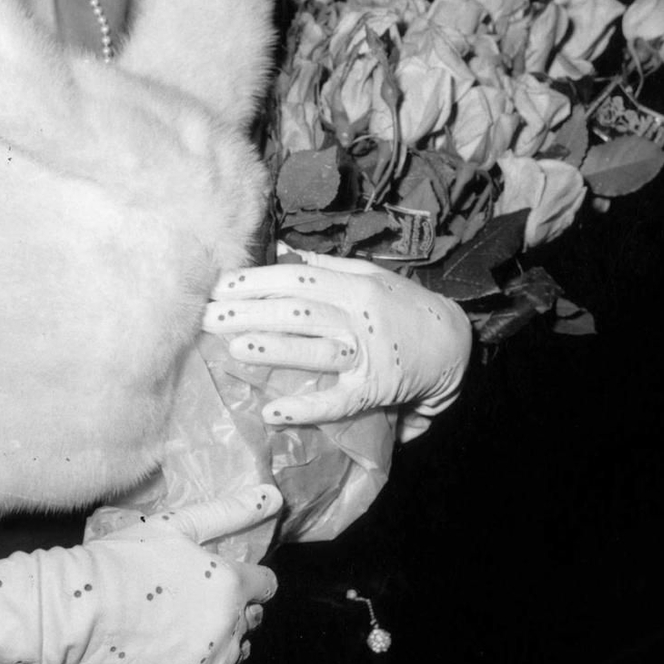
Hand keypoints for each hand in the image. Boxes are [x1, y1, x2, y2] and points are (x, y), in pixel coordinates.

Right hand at [68, 487, 281, 663]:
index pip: (266, 585)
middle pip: (252, 620)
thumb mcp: (177, 525)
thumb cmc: (125, 558)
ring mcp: (214, 658)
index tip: (226, 580)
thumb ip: (229, 512)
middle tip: (198, 605)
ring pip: (240, 654)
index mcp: (231, 582)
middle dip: (235, 611)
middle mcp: (231, 623)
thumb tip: (273, 494)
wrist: (83, 608)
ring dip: (225, 644)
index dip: (249, 581)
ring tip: (191, 634)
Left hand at [204, 249, 470, 436]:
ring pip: (316, 349)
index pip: (296, 276)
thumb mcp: (371, 276)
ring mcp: (367, 353)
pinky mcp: (375, 389)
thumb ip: (330, 265)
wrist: (456, 344)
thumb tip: (288, 251)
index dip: (256, 279)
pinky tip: (273, 412)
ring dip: (274, 349)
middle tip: (208, 316)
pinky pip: (338, 401)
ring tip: (234, 348)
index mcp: (353, 283)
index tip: (219, 284)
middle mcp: (358, 315)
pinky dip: (307, 407)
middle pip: (297, 310)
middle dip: (250, 312)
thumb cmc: (405, 308)